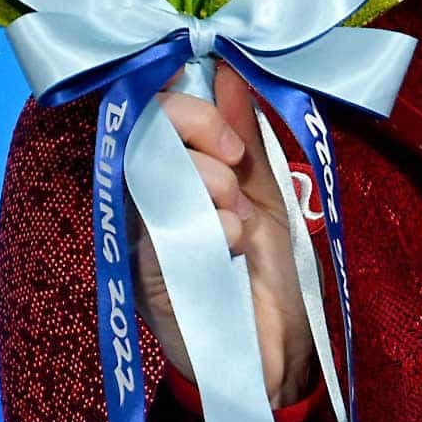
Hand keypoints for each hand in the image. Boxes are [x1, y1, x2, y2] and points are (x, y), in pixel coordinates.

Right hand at [132, 59, 317, 406]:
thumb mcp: (266, 191)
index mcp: (174, 176)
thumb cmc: (268, 273)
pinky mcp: (145, 275)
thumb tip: (225, 71)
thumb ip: (242, 134)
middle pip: (146, 131)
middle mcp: (148, 202)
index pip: (153, 115)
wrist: (279, 351)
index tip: (234, 136)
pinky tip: (232, 247)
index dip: (190, 107)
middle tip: (235, 165)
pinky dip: (213, 226)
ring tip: (239, 222)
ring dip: (213, 185)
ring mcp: (142, 237)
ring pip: (157, 172)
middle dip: (201, 131)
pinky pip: (164, 226)